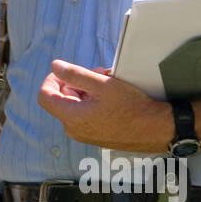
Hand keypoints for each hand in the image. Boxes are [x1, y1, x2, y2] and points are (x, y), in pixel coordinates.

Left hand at [36, 59, 170, 152]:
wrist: (155, 130)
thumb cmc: (131, 108)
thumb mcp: (102, 85)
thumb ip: (75, 74)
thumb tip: (55, 66)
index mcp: (71, 117)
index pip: (45, 95)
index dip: (53, 79)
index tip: (67, 71)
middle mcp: (73, 129)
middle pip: (62, 98)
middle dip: (76, 81)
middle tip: (97, 72)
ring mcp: (84, 134)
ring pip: (76, 104)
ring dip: (88, 89)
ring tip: (108, 81)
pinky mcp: (95, 135)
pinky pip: (86, 113)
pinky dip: (94, 101)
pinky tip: (111, 94)